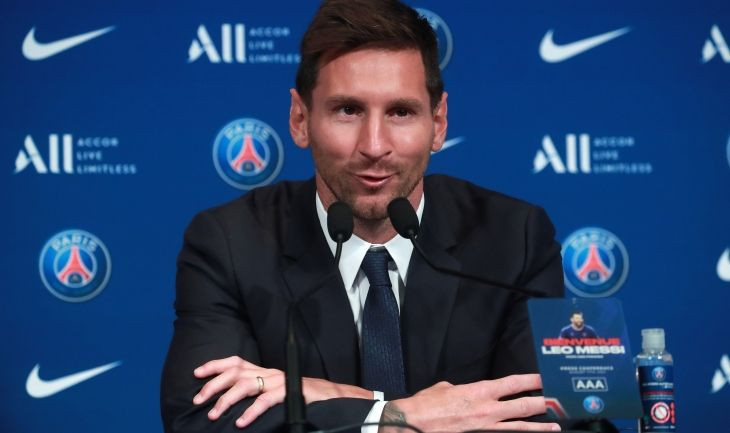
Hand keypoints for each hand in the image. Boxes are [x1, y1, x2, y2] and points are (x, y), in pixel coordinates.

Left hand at [193, 356, 371, 427]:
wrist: (329, 397)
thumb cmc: (299, 396)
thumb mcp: (273, 390)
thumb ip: (255, 391)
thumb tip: (230, 400)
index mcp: (263, 370)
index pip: (235, 361)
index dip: (215, 365)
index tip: (196, 373)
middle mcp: (268, 372)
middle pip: (235, 371)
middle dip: (213, 385)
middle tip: (198, 400)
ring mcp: (278, 381)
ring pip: (245, 384)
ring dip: (226, 399)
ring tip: (214, 414)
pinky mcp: (288, 392)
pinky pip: (266, 400)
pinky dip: (251, 411)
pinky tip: (241, 422)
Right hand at [384, 374, 559, 431]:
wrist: (413, 424)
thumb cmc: (426, 405)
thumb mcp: (445, 388)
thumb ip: (460, 389)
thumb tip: (462, 391)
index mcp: (479, 391)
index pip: (512, 383)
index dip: (531, 380)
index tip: (544, 378)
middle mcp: (488, 409)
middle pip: (523, 405)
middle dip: (544, 402)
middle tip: (560, 400)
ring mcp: (486, 428)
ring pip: (520, 426)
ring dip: (540, 426)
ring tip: (556, 425)